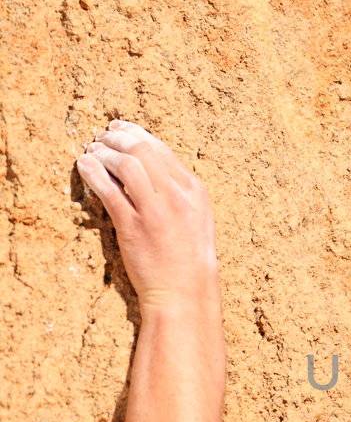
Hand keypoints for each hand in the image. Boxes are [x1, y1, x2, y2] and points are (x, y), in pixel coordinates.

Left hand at [75, 121, 218, 312]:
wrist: (184, 292)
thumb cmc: (188, 258)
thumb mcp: (196, 218)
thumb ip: (177, 192)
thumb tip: (150, 168)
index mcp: (195, 191)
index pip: (162, 149)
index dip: (136, 134)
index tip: (119, 129)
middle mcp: (177, 196)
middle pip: (143, 150)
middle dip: (117, 138)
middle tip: (101, 137)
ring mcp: (155, 211)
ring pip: (126, 164)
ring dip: (104, 152)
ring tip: (91, 151)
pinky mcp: (133, 227)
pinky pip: (108, 190)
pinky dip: (93, 172)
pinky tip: (84, 166)